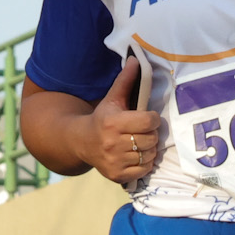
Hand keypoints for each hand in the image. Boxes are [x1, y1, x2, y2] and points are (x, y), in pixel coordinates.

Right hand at [87, 57, 163, 185]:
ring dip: (149, 149)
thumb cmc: (103, 118)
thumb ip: (126, 81)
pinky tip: (136, 155)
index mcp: (113, 123)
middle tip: (143, 131)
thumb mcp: (113, 98)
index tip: (148, 117)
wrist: (82, 143)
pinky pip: (145, 170)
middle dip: (152, 134)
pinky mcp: (117, 176)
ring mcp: (115, 162)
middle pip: (151, 139)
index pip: (149, 121)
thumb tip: (136, 59)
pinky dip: (145, 163)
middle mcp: (112, 144)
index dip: (152, 119)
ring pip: (149, 155)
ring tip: (139, 142)